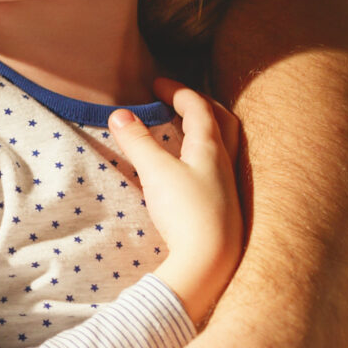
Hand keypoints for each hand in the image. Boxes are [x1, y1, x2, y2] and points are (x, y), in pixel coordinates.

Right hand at [115, 80, 243, 328]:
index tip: (156, 83)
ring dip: (207, 129)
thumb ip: (137, 142)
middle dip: (200, 105)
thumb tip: (119, 114)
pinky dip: (204, 155)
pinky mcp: (224, 207)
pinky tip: (190, 170)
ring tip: (185, 130)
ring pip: (224, 145)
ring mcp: (227, 186)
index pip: (199, 107)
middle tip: (177, 101)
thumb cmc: (187, 212)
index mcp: (210, 147)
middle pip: (222, 121)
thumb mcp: (155, 172)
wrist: (210, 264)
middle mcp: (225, 162)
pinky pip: (218, 167)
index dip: (177, 90)